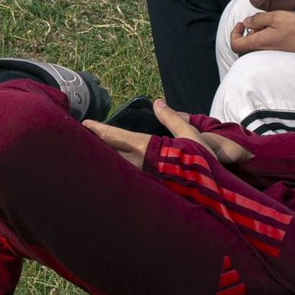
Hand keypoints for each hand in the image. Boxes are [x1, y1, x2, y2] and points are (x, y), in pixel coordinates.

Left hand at [85, 100, 251, 169]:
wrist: (212, 193)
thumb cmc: (202, 162)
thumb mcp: (190, 135)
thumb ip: (172, 118)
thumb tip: (158, 102)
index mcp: (147, 148)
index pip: (116, 137)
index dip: (99, 130)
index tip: (85, 124)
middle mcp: (140, 164)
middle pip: (110, 152)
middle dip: (95, 143)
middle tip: (82, 135)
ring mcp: (143, 177)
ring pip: (116, 164)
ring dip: (105, 155)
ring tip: (94, 147)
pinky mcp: (148, 185)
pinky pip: (127, 173)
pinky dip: (117, 165)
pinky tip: (115, 163)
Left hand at [231, 9, 294, 55]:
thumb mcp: (276, 16)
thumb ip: (258, 19)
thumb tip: (246, 22)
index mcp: (259, 43)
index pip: (236, 44)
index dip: (234, 33)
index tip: (241, 24)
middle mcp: (263, 53)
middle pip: (245, 47)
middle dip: (247, 33)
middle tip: (258, 23)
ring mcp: (271, 56)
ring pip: (256, 48)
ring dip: (257, 36)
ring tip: (270, 25)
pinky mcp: (279, 56)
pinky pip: (266, 50)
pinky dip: (266, 40)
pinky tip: (277, 32)